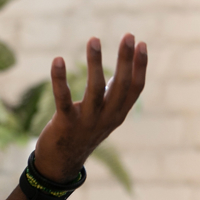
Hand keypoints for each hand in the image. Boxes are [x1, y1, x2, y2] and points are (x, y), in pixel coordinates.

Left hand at [33, 34, 147, 181]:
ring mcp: (87, 122)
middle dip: (126, 60)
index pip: (135, 88)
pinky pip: (63, 98)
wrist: (61, 163)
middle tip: (128, 35)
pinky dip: (60, 79)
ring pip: (95, 90)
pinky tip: (58, 59)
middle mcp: (107, 118)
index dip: (140, 66)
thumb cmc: (83, 132)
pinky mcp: (66, 123)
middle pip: (120, 86)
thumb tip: (119, 71)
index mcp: (118, 114)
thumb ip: (112, 96)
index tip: (141, 43)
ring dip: (95, 63)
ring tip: (94, 39)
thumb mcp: (103, 116)